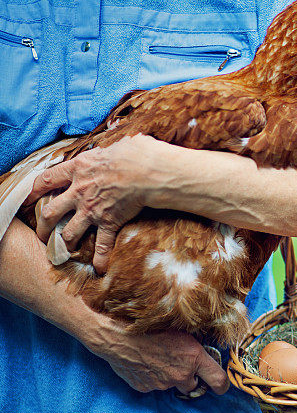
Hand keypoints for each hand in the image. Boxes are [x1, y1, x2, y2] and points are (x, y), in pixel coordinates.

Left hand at [23, 134, 160, 273]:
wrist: (149, 172)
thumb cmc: (137, 154)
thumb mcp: (119, 144)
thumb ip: (115, 148)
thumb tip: (127, 144)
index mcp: (79, 169)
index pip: (47, 179)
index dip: (35, 190)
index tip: (30, 197)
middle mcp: (79, 191)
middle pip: (50, 211)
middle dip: (42, 224)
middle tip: (42, 232)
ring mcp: (92, 209)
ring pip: (68, 231)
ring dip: (65, 242)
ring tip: (64, 249)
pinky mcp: (108, 222)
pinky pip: (101, 244)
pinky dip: (99, 258)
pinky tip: (99, 269)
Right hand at [84, 313, 229, 395]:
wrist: (118, 336)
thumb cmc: (151, 326)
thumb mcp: (181, 330)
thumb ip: (195, 347)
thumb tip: (206, 353)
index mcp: (194, 359)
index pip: (218, 381)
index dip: (222, 385)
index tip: (221, 387)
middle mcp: (181, 375)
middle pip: (194, 387)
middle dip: (191, 378)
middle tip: (180, 363)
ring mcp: (162, 384)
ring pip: (172, 385)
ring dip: (170, 376)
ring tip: (158, 357)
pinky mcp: (145, 388)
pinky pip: (154, 385)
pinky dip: (153, 377)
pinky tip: (145, 362)